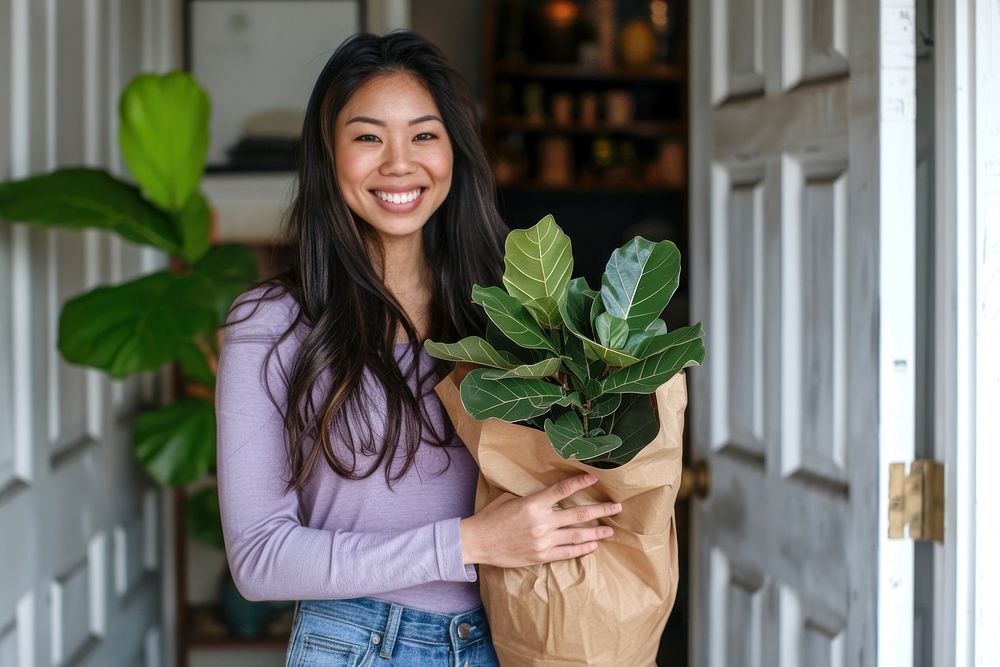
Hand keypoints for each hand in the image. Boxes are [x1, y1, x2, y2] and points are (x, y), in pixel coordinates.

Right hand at [459, 473, 621, 567]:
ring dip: (596, 532)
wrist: (477, 542)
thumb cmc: (491, 517)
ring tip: (610, 529)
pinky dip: (581, 549)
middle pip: (578, 514)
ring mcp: (543, 541)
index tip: (594, 479)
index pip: (562, 490)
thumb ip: (531, 497)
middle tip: (616, 507)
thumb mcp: (510, 498)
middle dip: (600, 510)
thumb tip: (547, 495)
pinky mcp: (541, 556)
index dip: (580, 483)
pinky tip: (592, 546)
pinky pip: (567, 553)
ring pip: (577, 536)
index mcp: (533, 504)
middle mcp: (542, 522)